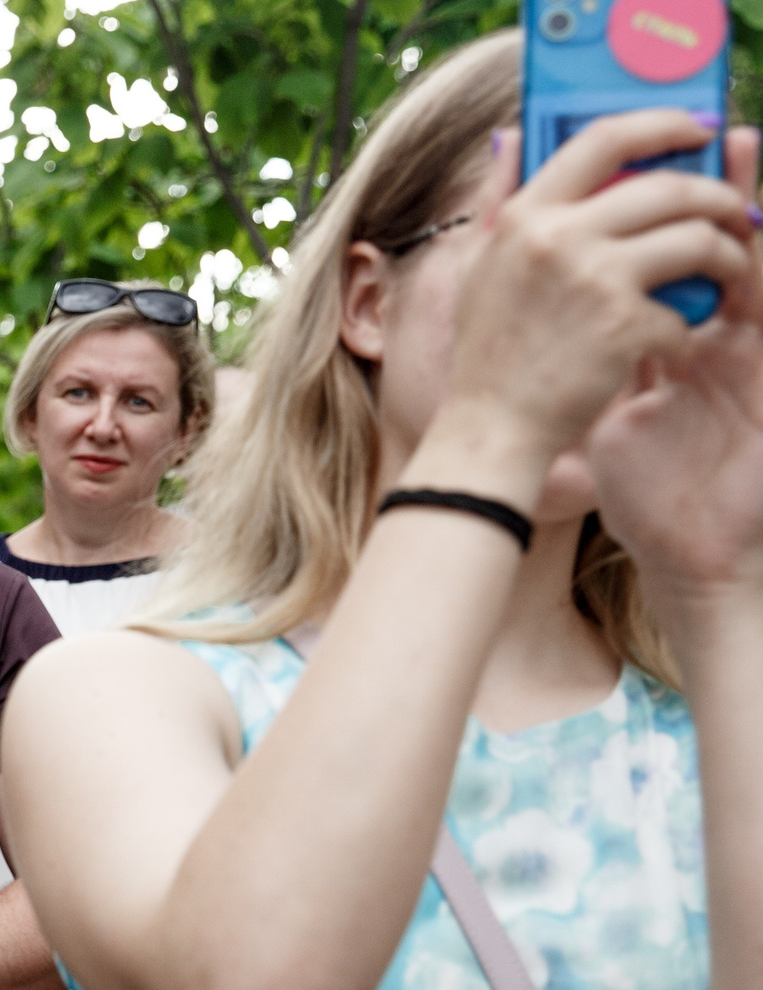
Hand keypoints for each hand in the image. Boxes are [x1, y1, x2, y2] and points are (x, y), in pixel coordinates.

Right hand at [439, 114, 760, 473]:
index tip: (699, 127)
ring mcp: (592, 280)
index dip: (664, 123)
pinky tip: (676, 349)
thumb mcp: (477, 264)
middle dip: (718, 196)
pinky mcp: (622, 326)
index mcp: (526, 216)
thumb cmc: (488, 350)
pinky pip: (685, 310)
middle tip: (737, 211)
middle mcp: (558, 237)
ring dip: (726, 255)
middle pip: (667, 187)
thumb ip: (495, 198)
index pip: (605, 138)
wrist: (490, 429)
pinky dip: (688, 333)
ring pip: (695, 238)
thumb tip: (513, 134)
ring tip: (726, 273)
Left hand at [587, 172, 762, 611]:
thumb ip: (594, 367)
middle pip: (709, 250)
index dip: (649, 221)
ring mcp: (747, 355)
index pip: (665, 265)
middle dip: (702, 191)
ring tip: (741, 144)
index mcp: (676, 346)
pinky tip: (758, 227)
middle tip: (696, 130)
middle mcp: (717, 340)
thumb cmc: (655, 496)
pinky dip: (761, 266)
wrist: (696, 558)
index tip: (624, 171)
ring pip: (750, 263)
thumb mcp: (612, 419)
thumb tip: (548, 326)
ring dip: (747, 205)